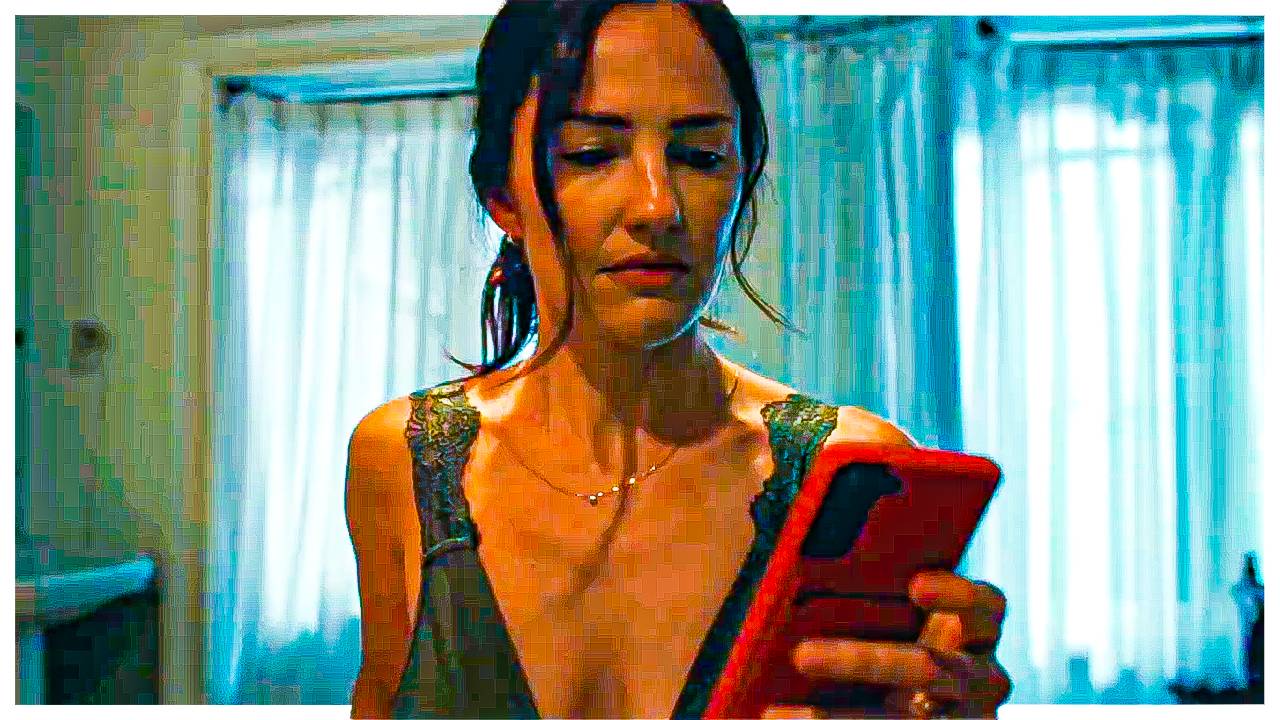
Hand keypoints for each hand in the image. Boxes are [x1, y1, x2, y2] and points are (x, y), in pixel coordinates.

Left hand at [763, 570, 1011, 718]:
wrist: (926, 704)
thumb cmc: (898, 641)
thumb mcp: (902, 622)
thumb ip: (873, 603)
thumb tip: (794, 578)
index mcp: (978, 631)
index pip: (986, 607)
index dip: (957, 594)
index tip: (915, 586)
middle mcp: (982, 679)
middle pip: (928, 667)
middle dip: (860, 662)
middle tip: (801, 655)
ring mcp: (967, 718)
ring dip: (836, 719)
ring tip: (777, 715)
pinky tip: (784, 719)